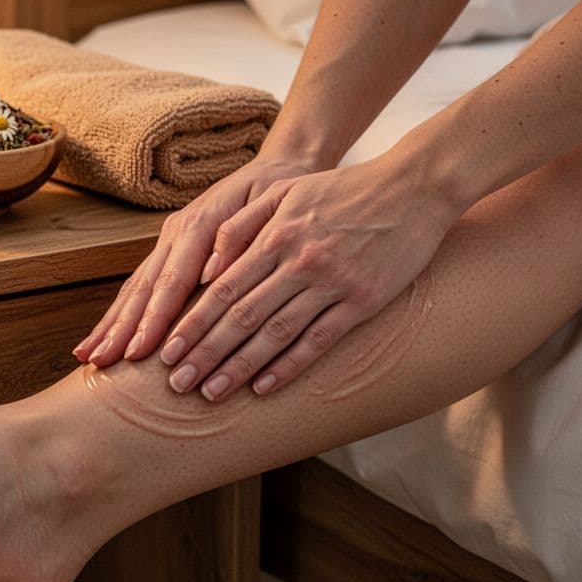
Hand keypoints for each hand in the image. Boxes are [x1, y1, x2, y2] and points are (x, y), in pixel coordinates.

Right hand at [73, 155, 316, 365]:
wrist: (279, 167)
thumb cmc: (280, 192)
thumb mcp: (272, 205)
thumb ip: (242, 236)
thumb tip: (213, 273)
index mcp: (200, 224)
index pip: (172, 280)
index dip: (154, 318)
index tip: (139, 352)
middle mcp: (177, 233)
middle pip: (143, 287)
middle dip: (120, 327)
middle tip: (101, 362)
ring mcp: (169, 241)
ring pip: (135, 287)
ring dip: (111, 324)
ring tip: (89, 356)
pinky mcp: (170, 249)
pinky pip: (141, 284)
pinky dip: (120, 313)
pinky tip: (103, 337)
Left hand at [162, 154, 459, 400]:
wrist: (414, 188)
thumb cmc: (343, 190)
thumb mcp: (286, 191)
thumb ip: (242, 224)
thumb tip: (206, 265)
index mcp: (276, 235)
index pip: (223, 288)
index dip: (192, 322)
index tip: (167, 351)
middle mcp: (300, 262)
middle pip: (242, 316)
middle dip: (205, 353)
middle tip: (177, 383)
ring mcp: (332, 284)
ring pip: (276, 333)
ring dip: (240, 367)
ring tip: (211, 393)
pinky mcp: (363, 301)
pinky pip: (320, 340)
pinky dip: (290, 366)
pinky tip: (264, 388)